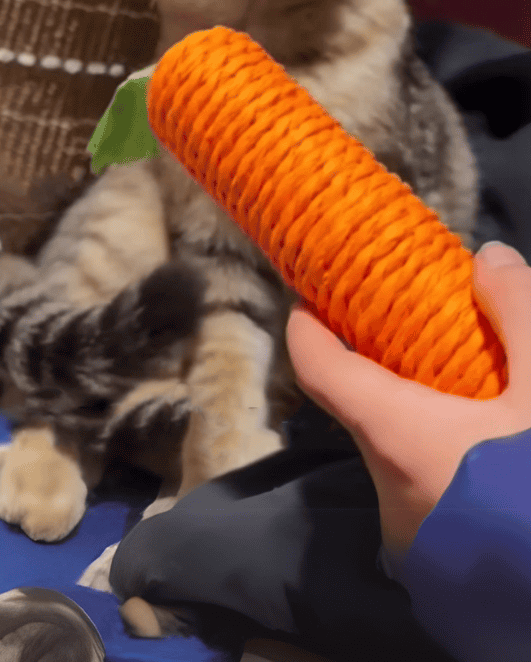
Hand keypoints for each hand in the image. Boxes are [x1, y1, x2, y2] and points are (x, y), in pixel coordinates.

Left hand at [285, 242, 530, 559]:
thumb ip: (520, 316)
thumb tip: (490, 258)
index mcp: (398, 436)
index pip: (318, 368)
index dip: (306, 325)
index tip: (312, 295)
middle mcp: (388, 486)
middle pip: (365, 407)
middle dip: (386, 365)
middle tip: (419, 329)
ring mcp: (411, 530)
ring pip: (401, 450)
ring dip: (425, 414)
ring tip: (472, 385)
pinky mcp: (439, 558)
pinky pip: (427, 487)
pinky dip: (445, 453)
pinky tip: (490, 446)